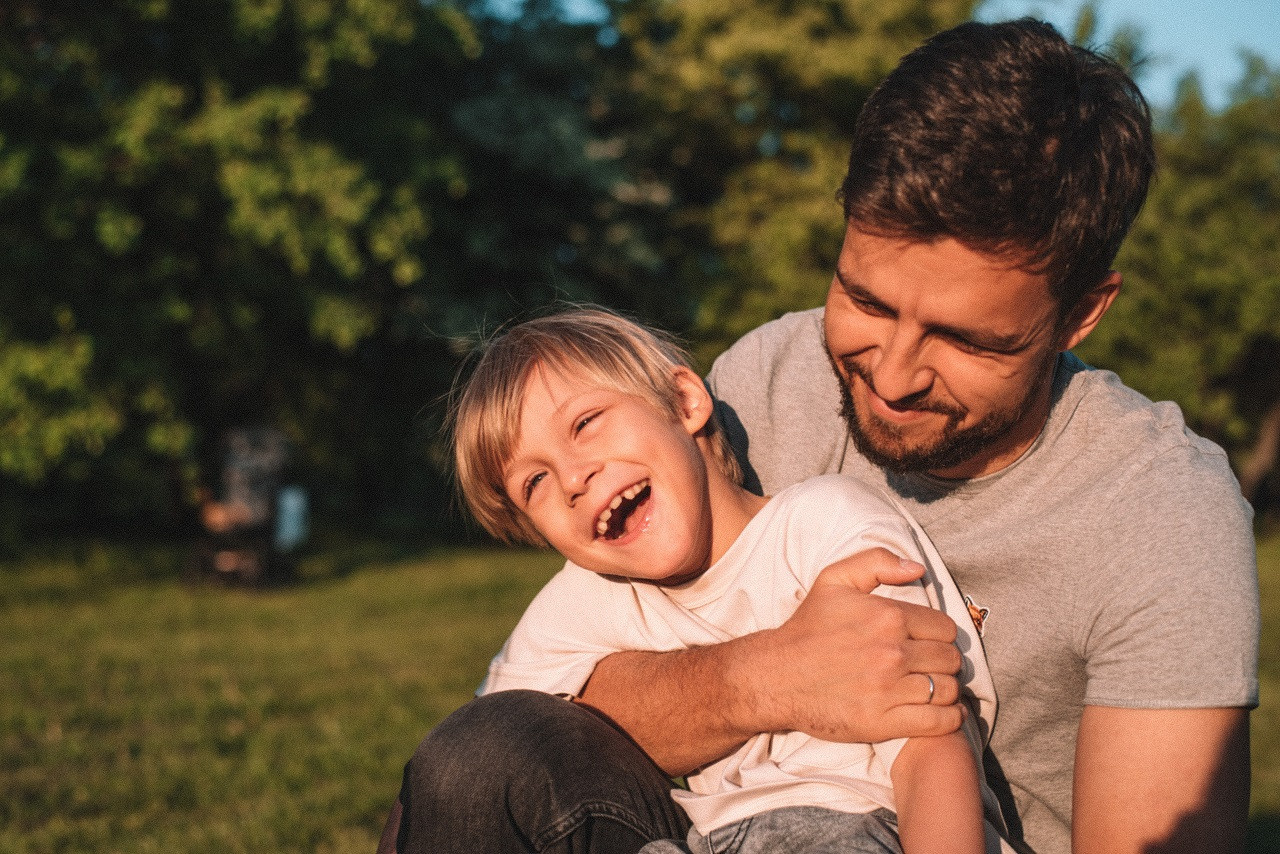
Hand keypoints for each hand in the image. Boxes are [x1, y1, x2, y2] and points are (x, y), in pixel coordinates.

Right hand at [738, 548, 964, 742]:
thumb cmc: (808, 628)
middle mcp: (893, 653)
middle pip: (950, 659)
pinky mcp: (883, 722)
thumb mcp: (833, 580)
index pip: (946, 628)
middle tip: (929, 664)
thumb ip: (877, 562)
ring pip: (948, 690)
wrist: (775, 676)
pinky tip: (941, 712)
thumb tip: (918, 568)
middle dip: (944, 661)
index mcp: (888, 617)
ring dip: (946, 689)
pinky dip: (948, 718)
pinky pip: (939, 722)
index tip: (927, 641)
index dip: (940, 634)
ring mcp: (889, 690)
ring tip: (932, 687)